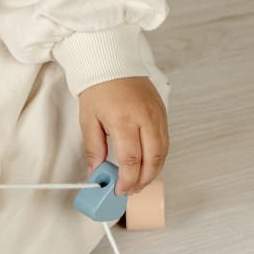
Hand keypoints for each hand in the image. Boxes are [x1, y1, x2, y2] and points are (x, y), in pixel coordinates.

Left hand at [78, 77, 168, 194]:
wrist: (113, 62)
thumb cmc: (99, 88)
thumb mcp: (88, 120)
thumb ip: (93, 148)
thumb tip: (96, 172)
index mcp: (124, 120)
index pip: (131, 159)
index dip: (127, 180)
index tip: (120, 190)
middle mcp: (145, 118)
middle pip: (152, 159)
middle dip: (142, 180)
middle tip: (130, 191)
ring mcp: (157, 115)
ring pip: (163, 153)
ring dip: (153, 172)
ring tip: (139, 182)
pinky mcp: (162, 113)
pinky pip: (165, 141)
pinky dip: (158, 157)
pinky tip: (147, 165)